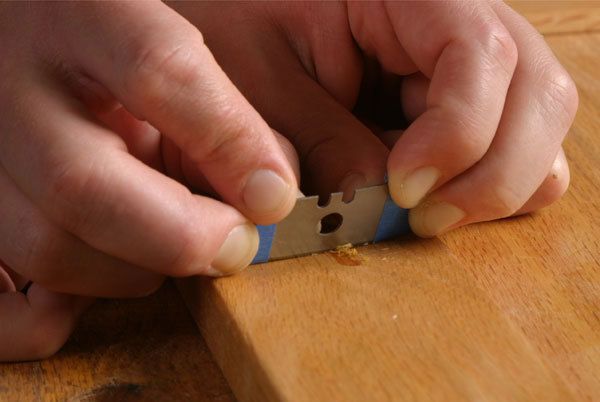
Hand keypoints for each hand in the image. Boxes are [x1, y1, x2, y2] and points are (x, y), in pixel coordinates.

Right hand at [0, 2, 298, 360]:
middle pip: (84, 186)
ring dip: (133, 270)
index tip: (275, 196)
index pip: (157, 69)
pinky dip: (55, 313)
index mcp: (83, 14)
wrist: (27, 37)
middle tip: (233, 246)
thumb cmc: (108, 48)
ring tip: (172, 243)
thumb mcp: (164, 51)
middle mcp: (11, 83)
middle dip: (180, 237)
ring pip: (45, 245)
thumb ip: (217, 114)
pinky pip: (1, 305)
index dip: (229, 142)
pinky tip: (104, 270)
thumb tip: (269, 196)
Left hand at [173, 0, 576, 235]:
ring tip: (425, 214)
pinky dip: (486, 186)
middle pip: (538, 93)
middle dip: (495, 172)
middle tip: (426, 218)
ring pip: (536, 126)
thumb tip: (377, 202)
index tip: (405, 187)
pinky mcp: (456, 103)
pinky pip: (509, 148)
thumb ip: (318, 139)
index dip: (459, 130)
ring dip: (496, 185)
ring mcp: (464, 67)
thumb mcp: (260, 77)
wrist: (229, 14)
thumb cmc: (235, 24)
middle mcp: (454, 23)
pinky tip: (432, 199)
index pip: (479, 51)